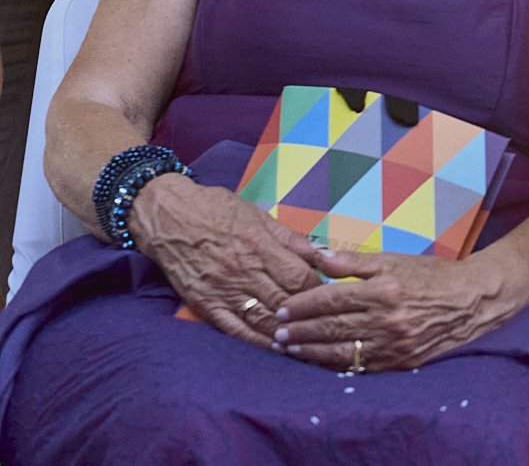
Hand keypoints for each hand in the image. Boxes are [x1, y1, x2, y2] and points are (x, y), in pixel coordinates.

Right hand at [128, 172, 320, 348]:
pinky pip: (234, 329)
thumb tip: (325, 256)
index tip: (331, 295)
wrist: (168, 216)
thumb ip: (293, 240)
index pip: (300, 277)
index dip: (320, 290)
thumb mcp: (260, 216)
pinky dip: (256, 341)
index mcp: (261, 246)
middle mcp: (243, 271)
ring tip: (307, 340)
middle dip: (307, 314)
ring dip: (286, 332)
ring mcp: (223, 290)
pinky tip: (274, 348)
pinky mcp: (204, 304)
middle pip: (285, 301)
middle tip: (324, 321)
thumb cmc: (218, 210)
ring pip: (262, 319)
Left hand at [272, 250, 508, 370]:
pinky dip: (336, 364)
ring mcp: (394, 344)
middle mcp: (387, 319)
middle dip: (300, 331)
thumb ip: (354, 262)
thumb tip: (317, 255)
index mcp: (384, 289)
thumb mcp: (394, 260)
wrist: (472, 300)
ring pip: (340, 351)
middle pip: (331, 327)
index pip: (332, 299)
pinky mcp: (400, 362)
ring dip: (310, 351)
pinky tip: (320, 360)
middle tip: (278, 333)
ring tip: (290, 349)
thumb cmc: (432, 275)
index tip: (284, 308)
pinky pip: (360, 366)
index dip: (303, 305)